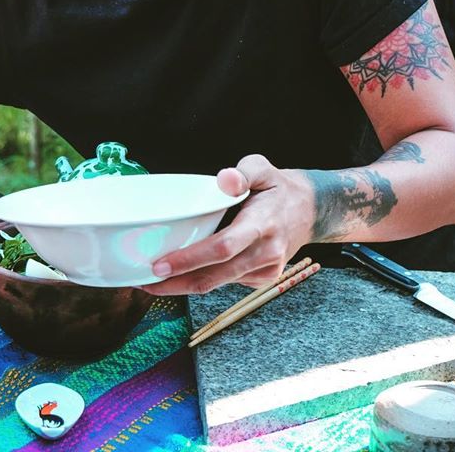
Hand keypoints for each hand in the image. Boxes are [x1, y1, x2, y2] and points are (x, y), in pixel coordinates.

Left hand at [140, 155, 313, 295]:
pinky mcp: (263, 279)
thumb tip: (224, 179)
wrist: (312, 211)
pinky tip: (181, 274)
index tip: (159, 265)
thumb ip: (244, 171)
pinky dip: (202, 280)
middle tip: (143, 281)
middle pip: (214, 276)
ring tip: (151, 282)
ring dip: (184, 286)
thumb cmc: (278, 188)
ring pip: (218, 284)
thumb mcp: (263, 168)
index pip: (222, 248)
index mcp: (263, 224)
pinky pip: (227, 282)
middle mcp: (266, 252)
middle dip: (176, 283)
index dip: (189, 259)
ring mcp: (266, 270)